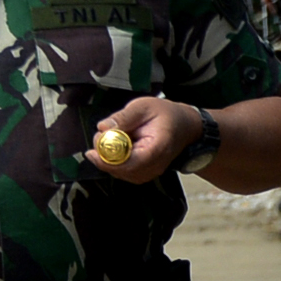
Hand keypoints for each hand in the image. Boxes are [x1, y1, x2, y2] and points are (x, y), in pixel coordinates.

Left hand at [86, 95, 202, 184]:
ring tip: (108, 139)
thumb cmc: (167, 115)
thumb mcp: (144, 106)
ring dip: (108, 159)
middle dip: (104, 157)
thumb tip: (103, 127)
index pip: (131, 163)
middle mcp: (156, 165)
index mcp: (158, 148)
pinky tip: (114, 148)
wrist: (185, 126)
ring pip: (121, 174)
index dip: (109, 159)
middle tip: (99, 137)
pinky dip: (114, 162)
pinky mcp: (145, 173)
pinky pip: (124, 173)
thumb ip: (124, 117)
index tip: (94, 148)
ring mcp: (151, 172)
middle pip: (123, 171)